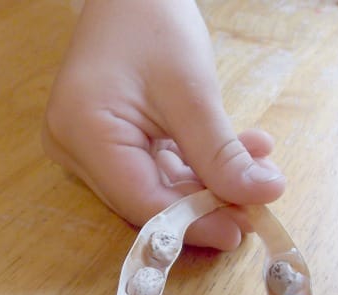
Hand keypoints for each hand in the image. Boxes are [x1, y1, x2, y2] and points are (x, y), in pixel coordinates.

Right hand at [42, 0, 285, 250]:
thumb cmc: (151, 22)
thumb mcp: (192, 90)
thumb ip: (222, 152)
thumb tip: (262, 197)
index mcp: (84, 133)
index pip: (141, 201)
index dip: (193, 223)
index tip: (240, 230)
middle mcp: (76, 149)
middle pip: (147, 199)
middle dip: (206, 202)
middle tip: (256, 201)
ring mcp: (88, 148)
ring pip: (156, 186)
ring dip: (210, 181)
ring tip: (259, 164)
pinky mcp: (107, 143)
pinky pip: (155, 168)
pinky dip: (196, 165)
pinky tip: (239, 151)